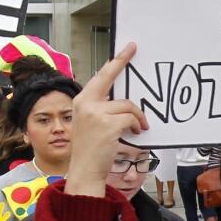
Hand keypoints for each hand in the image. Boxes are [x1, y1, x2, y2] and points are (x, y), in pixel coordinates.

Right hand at [65, 42, 148, 197]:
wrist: (85, 171)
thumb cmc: (91, 150)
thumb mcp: (91, 123)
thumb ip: (102, 108)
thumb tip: (123, 100)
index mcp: (81, 100)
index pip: (100, 75)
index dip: (115, 61)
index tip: (127, 48)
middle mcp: (86, 103)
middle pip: (109, 76)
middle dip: (122, 61)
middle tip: (133, 49)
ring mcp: (96, 113)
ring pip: (127, 104)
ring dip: (138, 116)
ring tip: (138, 127)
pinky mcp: (108, 124)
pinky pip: (131, 117)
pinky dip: (137, 124)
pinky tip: (137, 132)